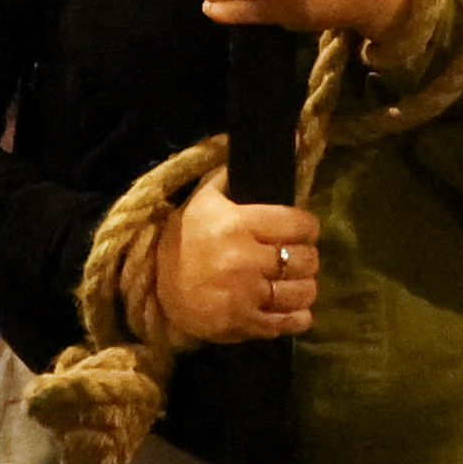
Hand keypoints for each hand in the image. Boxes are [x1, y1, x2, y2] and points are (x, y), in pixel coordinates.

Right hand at [159, 171, 321, 343]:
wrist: (154, 289)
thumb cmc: (185, 237)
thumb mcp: (204, 198)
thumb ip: (236, 173)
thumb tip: (286, 139)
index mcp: (237, 224)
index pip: (298, 224)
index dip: (308, 227)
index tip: (304, 230)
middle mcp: (244, 259)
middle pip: (304, 258)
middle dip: (307, 256)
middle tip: (298, 255)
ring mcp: (245, 295)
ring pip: (302, 291)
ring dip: (306, 286)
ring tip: (297, 280)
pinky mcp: (243, 324)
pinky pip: (287, 323)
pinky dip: (299, 318)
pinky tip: (298, 310)